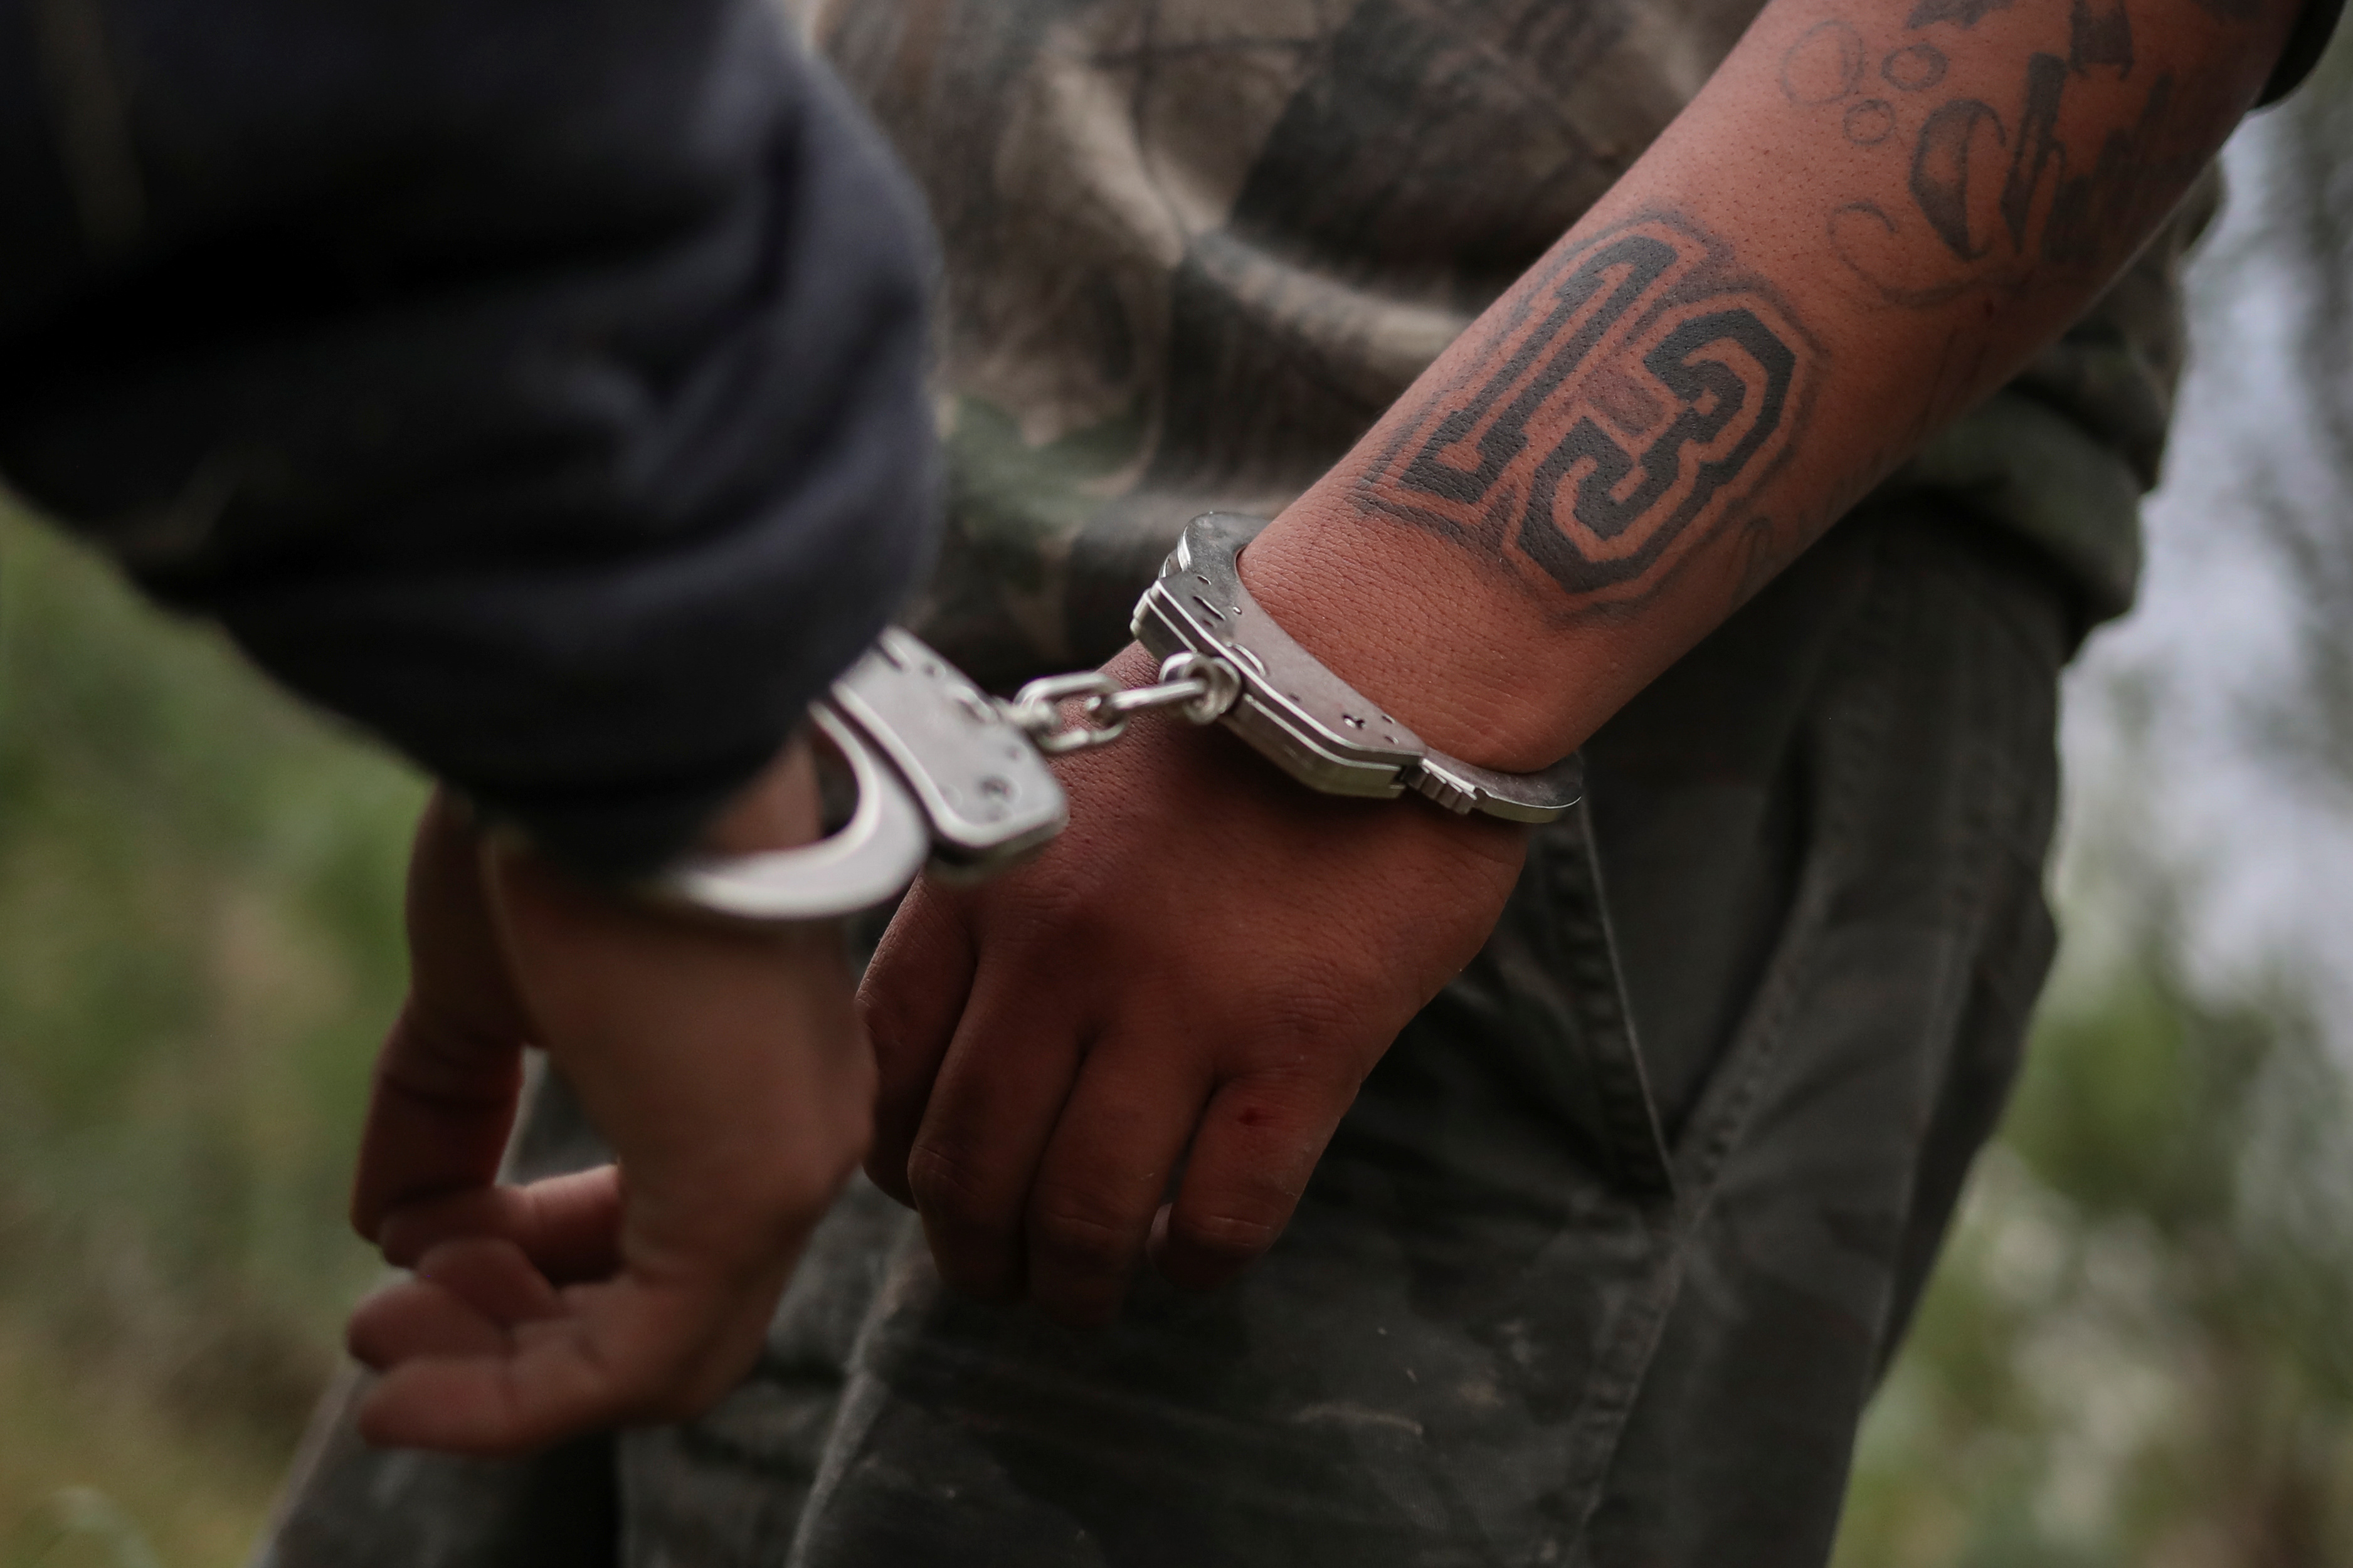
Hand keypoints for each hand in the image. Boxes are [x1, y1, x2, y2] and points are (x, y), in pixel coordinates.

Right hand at [341, 748, 872, 1453]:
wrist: (608, 738)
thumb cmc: (563, 827)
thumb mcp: (485, 989)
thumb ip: (451, 1106)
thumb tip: (398, 1223)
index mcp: (761, 1080)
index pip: (676, 1246)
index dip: (536, 1273)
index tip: (417, 1263)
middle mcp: (802, 1132)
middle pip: (674, 1321)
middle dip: (512, 1339)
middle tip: (380, 1325)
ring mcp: (788, 1165)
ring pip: (662, 1360)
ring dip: (503, 1375)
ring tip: (383, 1335)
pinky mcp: (748, 1188)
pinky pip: (640, 1360)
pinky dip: (518, 1400)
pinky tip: (406, 1390)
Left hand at [859, 644, 1526, 1327]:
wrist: (1386, 656)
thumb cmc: (1229, 711)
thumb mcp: (1068, 778)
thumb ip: (1010, 891)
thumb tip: (981, 1007)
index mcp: (989, 884)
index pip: (887, 1064)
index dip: (894, 1157)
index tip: (923, 1188)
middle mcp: (1061, 956)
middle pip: (971, 1164)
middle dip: (971, 1251)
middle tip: (998, 1277)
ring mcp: (1180, 1006)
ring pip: (1086, 1213)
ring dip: (1075, 1283)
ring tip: (1090, 1295)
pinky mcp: (1300, 1044)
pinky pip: (1228, 1210)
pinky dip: (1200, 1265)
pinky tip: (1197, 1263)